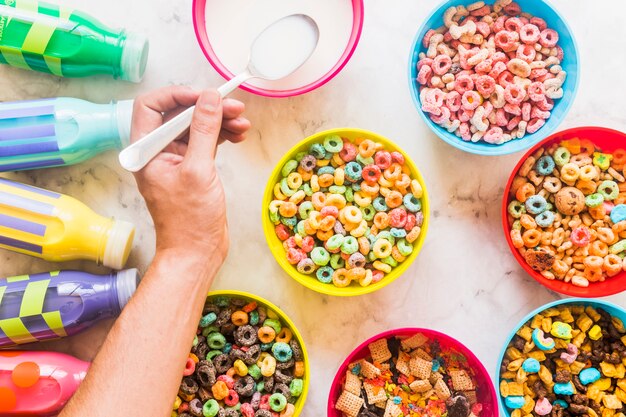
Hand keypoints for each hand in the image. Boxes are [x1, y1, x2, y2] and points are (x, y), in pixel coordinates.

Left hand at [131, 86, 249, 262]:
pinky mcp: (191, 169)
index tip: (206, 96)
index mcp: (145, 152)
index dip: (179, 95)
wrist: (196, 252)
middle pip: (178, 115)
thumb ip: (204, 131)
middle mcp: (156, 153)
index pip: (152, 106)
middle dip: (207, 108)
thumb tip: (210, 98)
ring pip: (195, 127)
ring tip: (243, 123)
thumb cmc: (190, 220)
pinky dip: (221, 135)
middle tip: (235, 107)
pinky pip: (204, 142)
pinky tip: (238, 134)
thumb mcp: (199, 171)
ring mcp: (174, 161)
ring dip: (219, 121)